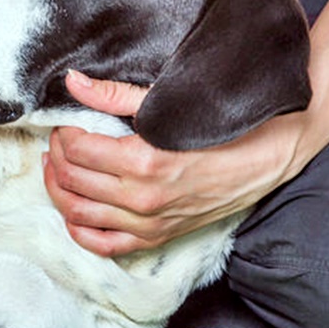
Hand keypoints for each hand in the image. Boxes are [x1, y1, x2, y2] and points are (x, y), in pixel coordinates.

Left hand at [43, 70, 306, 255]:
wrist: (272, 156)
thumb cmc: (226, 126)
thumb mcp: (171, 103)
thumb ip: (115, 95)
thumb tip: (73, 82)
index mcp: (144, 161)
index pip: (77, 150)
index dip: (63, 133)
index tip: (65, 122)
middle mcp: (142, 198)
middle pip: (73, 180)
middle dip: (57, 157)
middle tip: (58, 141)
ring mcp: (148, 222)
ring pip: (78, 214)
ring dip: (58, 190)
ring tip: (56, 168)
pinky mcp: (157, 237)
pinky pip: (104, 245)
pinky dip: (79, 231)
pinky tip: (73, 210)